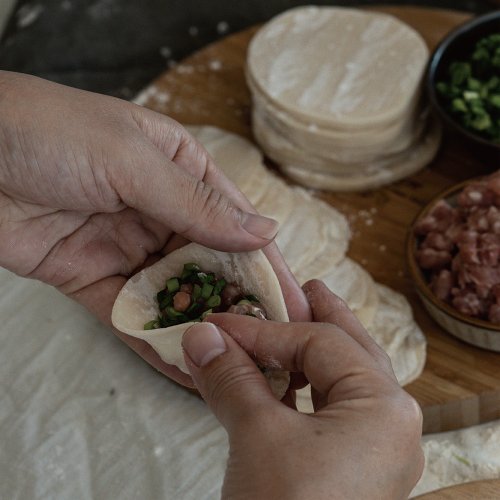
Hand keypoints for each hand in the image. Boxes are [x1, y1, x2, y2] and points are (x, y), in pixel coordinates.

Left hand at [0, 71, 309, 385]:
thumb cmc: (52, 133)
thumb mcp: (135, 160)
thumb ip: (199, 203)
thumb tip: (265, 231)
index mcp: (180, 170)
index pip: (236, 223)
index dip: (267, 265)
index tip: (295, 304)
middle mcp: (160, 209)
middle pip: (211, 263)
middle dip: (240, 304)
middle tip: (273, 349)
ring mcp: (128, 246)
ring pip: (175, 294)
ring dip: (202, 329)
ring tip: (236, 370)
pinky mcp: (94, 279)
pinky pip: (132, 315)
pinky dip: (155, 341)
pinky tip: (184, 369)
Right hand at [182, 280, 423, 498]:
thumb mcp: (256, 436)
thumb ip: (231, 377)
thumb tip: (199, 334)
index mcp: (384, 405)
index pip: (317, 343)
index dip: (262, 330)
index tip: (217, 324)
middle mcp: (393, 421)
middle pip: (354, 349)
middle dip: (324, 317)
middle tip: (305, 288)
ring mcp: (379, 449)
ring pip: (347, 380)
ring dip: (316, 352)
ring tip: (300, 324)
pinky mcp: (358, 469)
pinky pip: (338, 411)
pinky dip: (310, 389)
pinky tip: (292, 382)